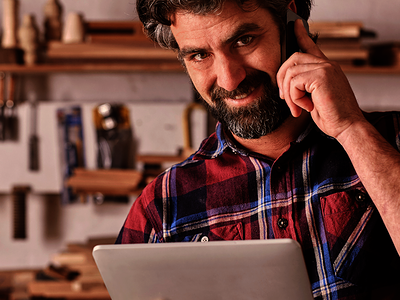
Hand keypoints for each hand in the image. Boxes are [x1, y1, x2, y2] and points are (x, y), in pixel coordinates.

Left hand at [276, 19, 365, 139]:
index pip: (311, 46)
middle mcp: (327, 65)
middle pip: (293, 58)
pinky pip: (294, 83)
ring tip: (297, 109)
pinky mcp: (321, 76)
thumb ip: (305, 86)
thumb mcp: (315, 98)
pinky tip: (306, 108)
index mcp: (326, 68)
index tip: (296, 26)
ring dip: (289, 95)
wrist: (347, 126)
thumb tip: (286, 83)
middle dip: (282, 79)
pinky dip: (294, 98)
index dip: (301, 35)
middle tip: (285, 99)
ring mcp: (325, 68)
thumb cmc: (332, 116)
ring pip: (290, 72)